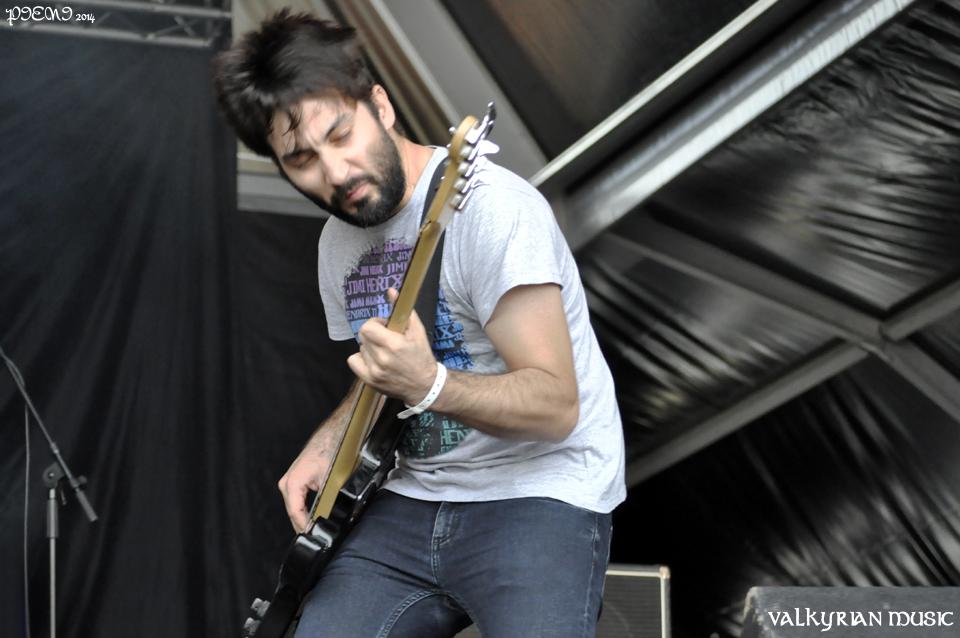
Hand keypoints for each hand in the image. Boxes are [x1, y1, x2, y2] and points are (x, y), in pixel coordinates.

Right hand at [277, 426, 337, 532]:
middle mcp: (287, 483)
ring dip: (303, 519)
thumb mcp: (331, 480)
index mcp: (293, 482)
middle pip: (293, 513)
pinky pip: (297, 501)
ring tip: (315, 530)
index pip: (295, 513)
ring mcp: (289, 482)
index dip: (305, 527)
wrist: (333, 435)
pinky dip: (304, 510)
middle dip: (303, 526)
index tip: (314, 536)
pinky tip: (312, 517)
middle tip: (316, 537)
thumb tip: (328, 518)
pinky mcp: (294, 481)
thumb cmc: (331, 451)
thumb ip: (326, 501)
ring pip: (294, 508)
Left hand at [347, 288, 436, 404]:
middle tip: (385, 339)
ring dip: (369, 347)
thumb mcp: (417, 331)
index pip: (367, 327)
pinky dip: (361, 359)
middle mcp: (381, 358)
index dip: (375, 324)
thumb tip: (390, 291)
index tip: (385, 327)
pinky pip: (353, 361)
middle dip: (373, 334)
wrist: (424, 386)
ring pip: (360, 348)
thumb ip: (403, 311)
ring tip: (383, 352)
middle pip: (363, 336)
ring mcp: (374, 371)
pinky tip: (374, 361)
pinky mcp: (369, 380)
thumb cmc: (421, 356)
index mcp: (393, 344)